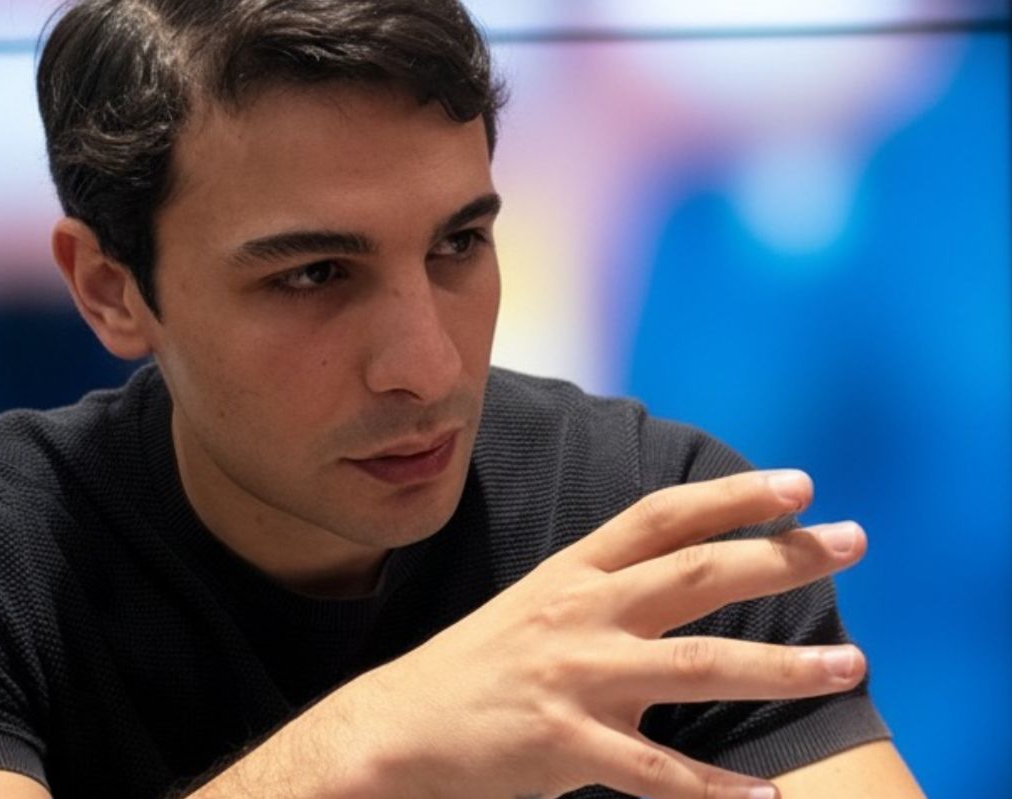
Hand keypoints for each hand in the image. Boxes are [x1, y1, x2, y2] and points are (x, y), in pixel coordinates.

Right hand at [332, 469, 864, 798]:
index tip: (798, 482)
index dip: (731, 496)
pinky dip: (716, 788)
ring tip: (850, 664)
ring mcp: (574, 676)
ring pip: (697, 665)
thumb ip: (607, 584)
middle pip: (695, 573)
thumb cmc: (480, 663)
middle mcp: (579, 611)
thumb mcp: (540, 601)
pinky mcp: (566, 744)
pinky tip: (768, 796)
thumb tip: (684, 565)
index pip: (662, 516)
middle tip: (852, 540)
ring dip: (782, 667)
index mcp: (573, 571)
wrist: (399, 725)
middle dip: (780, 555)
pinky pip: (658, 770)